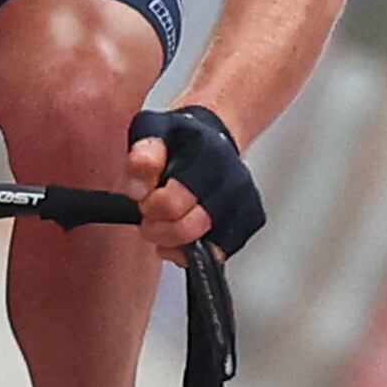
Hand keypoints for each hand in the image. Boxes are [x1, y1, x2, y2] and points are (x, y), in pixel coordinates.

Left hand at [127, 103, 263, 253]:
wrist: (213, 138)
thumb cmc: (181, 137)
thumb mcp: (152, 132)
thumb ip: (141, 158)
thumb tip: (138, 190)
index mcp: (209, 157)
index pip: (172, 203)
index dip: (150, 207)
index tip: (145, 200)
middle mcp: (233, 182)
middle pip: (190, 229)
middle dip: (160, 230)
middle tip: (152, 217)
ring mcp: (244, 203)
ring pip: (207, 249)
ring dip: (178, 244)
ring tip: (168, 224)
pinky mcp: (249, 221)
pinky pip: (219, 254)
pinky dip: (196, 252)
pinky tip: (185, 236)